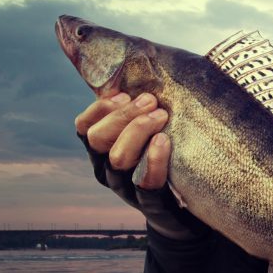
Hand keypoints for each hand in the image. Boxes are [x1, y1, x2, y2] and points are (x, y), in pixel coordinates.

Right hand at [75, 92, 209, 239]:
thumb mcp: (149, 132)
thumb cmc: (169, 159)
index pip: (84, 127)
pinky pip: (146, 182)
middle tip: (150, 101)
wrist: (187, 212)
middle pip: (99, 139)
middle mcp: (109, 170)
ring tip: (161, 116)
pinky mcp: (151, 203)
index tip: (124, 95)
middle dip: (123, 115)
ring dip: (137, 131)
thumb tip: (144, 61)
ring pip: (118, 158)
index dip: (100, 109)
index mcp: (103, 150)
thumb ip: (141, 108)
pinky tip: (164, 141)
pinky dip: (153, 159)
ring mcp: (127, 189)